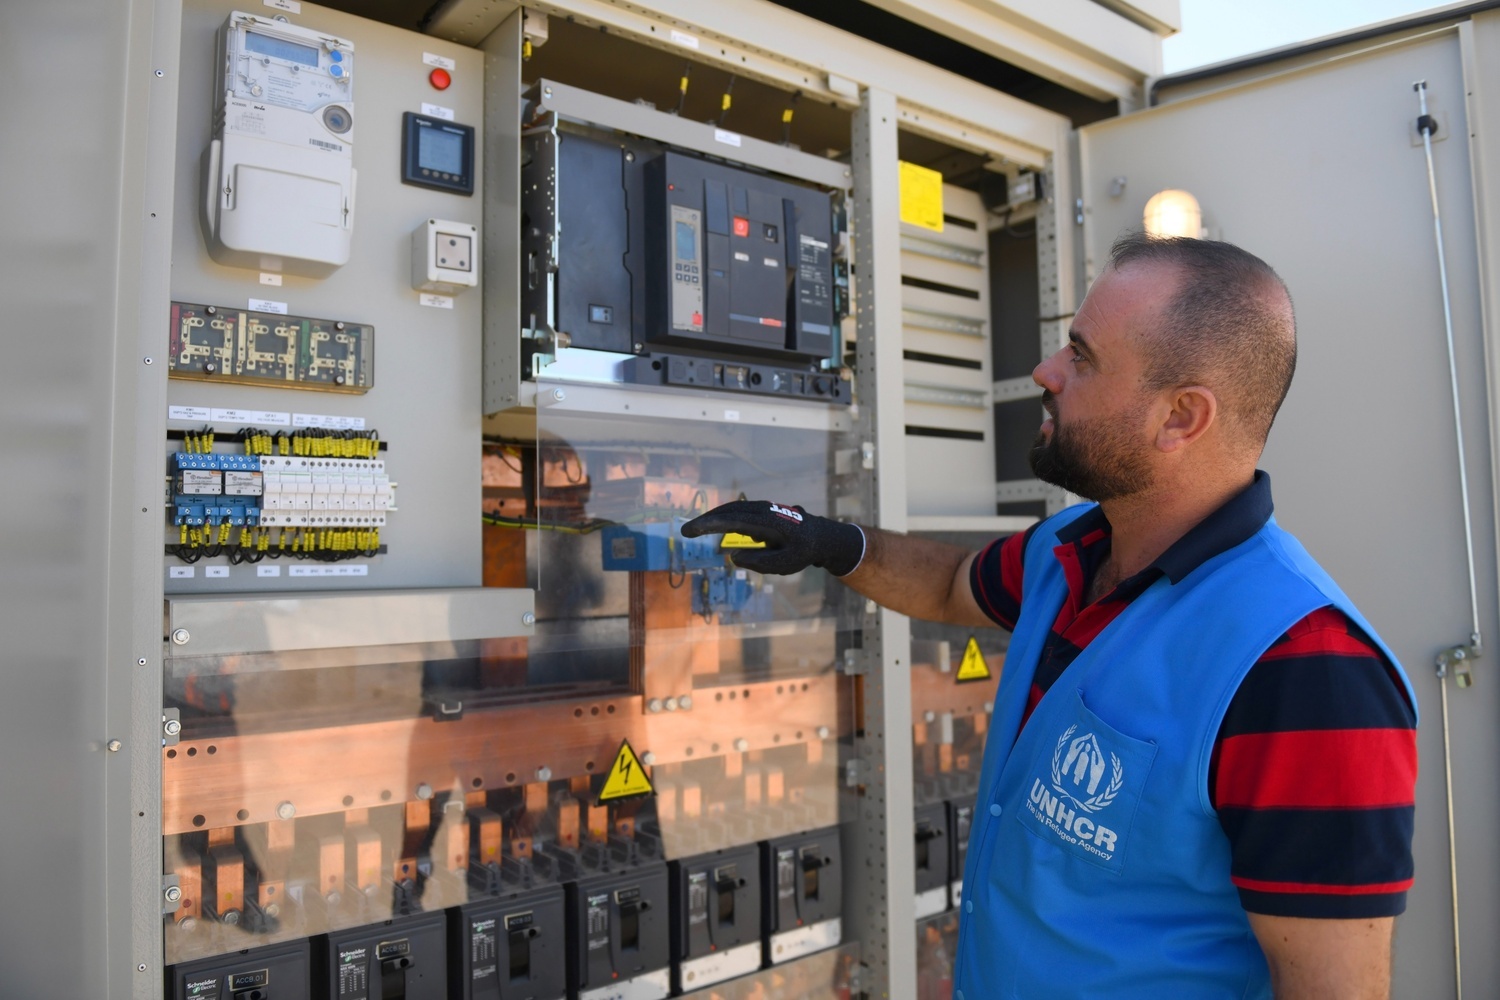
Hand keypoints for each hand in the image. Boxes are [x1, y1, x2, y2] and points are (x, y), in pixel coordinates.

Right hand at [681, 500, 865, 576]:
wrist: (821, 537)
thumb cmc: (802, 552)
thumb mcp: (784, 564)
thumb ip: (758, 562)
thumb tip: (734, 556)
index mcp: (768, 522)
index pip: (732, 521)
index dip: (709, 524)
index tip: (690, 530)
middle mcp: (763, 510)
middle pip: (729, 511)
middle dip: (705, 520)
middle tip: (685, 531)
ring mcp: (762, 508)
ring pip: (732, 508)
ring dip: (712, 517)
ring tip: (694, 529)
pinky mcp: (761, 510)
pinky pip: (738, 510)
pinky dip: (722, 516)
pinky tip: (713, 524)